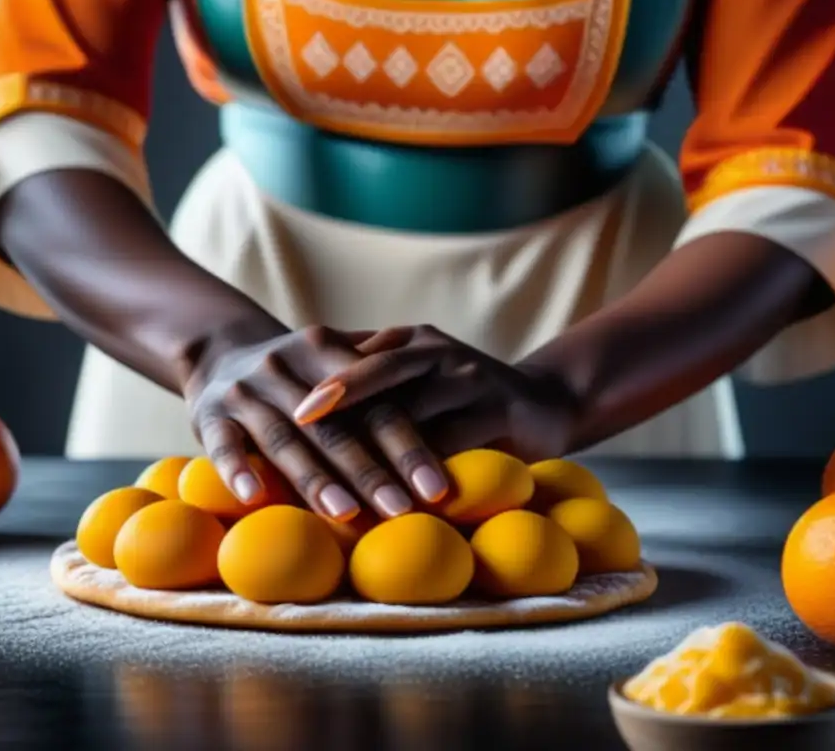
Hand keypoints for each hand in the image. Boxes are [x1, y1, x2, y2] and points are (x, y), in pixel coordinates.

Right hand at [183, 323, 450, 521]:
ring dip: (316, 479)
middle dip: (373, 471)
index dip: (409, 447)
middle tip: (403, 511)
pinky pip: (225, 444)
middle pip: (337, 425)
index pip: (377, 403)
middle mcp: (286, 366)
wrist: (220, 351)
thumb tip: (453, 444)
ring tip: (346, 514)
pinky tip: (255, 498)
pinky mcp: (209, 414)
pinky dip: (238, 469)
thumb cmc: (299, 375)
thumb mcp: (334, 366)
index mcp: (327, 349)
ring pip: (286, 438)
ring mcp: (246, 390)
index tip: (438, 489)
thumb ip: (378, 394)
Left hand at [292, 325, 581, 461]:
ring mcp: (469, 375)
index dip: (324, 382)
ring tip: (341, 469)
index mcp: (412, 341)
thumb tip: (305, 407)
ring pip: (414, 410)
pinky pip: (455, 440)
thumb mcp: (420, 381)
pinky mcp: (500, 406)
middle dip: (339, 395)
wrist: (547, 402)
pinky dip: (424, 468)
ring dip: (378, 446)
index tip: (287, 408)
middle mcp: (437, 351)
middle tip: (297, 420)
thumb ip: (375, 383)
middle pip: (381, 371)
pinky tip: (399, 494)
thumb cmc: (465, 400)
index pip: (359, 357)